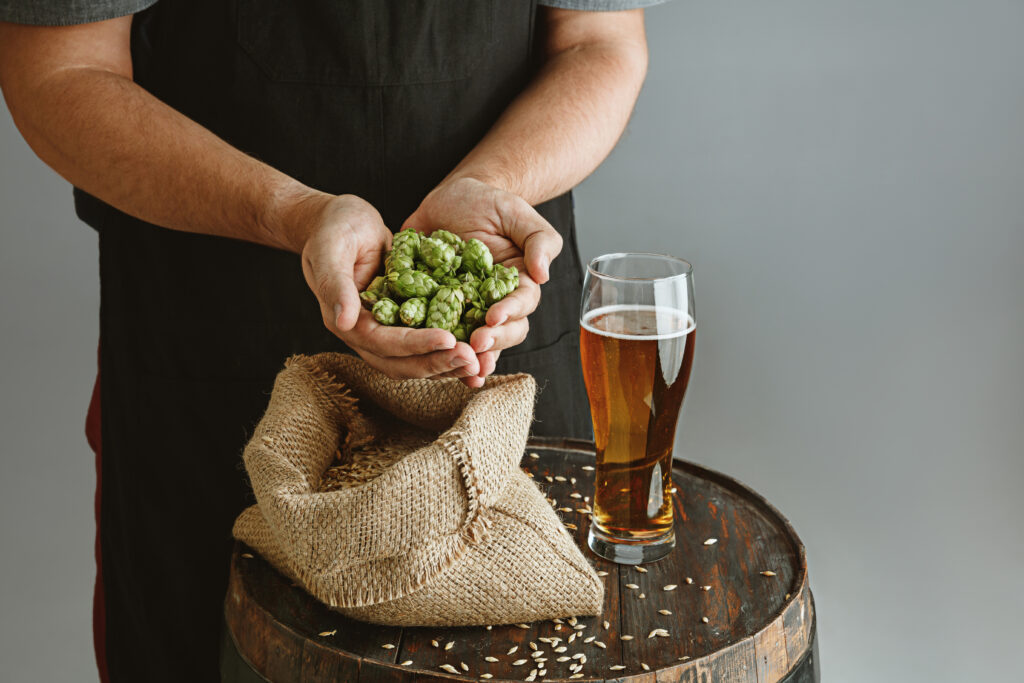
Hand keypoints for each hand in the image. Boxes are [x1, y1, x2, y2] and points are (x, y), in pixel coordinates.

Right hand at [300, 194, 479, 377]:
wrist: (340, 222)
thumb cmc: (333, 229)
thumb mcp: (330, 248)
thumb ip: (335, 284)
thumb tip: (344, 321)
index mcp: (347, 322)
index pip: (384, 343)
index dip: (416, 345)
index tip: (448, 340)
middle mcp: (366, 334)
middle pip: (403, 362)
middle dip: (438, 362)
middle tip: (472, 358)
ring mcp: (385, 331)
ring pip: (417, 360)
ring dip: (447, 363)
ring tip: (478, 361)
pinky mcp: (403, 321)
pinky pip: (427, 342)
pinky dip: (449, 348)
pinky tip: (476, 346)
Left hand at [403, 177, 563, 386]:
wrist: (450, 198)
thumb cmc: (489, 203)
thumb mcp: (515, 212)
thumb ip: (538, 240)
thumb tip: (543, 274)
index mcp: (518, 284)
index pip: (521, 304)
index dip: (509, 314)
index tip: (493, 317)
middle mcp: (494, 303)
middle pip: (502, 332)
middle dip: (490, 342)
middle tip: (475, 345)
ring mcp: (465, 310)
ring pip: (472, 343)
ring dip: (467, 359)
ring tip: (459, 367)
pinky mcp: (435, 309)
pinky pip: (435, 333)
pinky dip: (431, 348)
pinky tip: (425, 359)